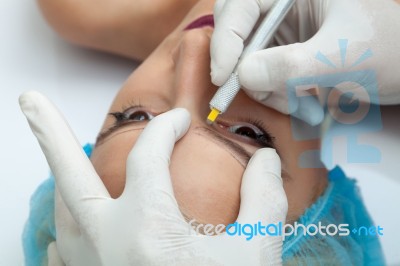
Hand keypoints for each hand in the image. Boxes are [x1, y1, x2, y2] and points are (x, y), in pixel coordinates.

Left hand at [20, 91, 286, 264]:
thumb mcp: (255, 255)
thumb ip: (263, 200)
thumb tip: (266, 159)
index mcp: (149, 229)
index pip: (149, 156)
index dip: (166, 129)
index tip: (180, 121)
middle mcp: (106, 244)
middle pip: (68, 174)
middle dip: (48, 132)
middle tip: (29, 99)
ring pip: (61, 212)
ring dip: (61, 179)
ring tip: (62, 157)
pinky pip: (62, 251)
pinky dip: (65, 230)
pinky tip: (68, 228)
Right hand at [211, 0, 399, 124]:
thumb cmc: (390, 51)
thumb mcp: (343, 57)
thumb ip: (292, 66)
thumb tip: (242, 75)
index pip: (241, 5)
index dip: (226, 39)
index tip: (223, 76)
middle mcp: (284, 7)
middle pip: (237, 32)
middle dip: (245, 68)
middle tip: (257, 93)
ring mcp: (284, 32)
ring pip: (248, 62)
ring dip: (269, 91)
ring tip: (305, 106)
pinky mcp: (287, 55)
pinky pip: (264, 78)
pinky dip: (279, 97)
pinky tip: (308, 105)